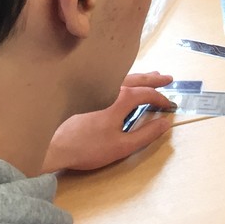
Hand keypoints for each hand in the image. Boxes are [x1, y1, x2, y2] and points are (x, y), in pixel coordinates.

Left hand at [43, 72, 173, 172]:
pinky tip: (124, 82)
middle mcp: (110, 86)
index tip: (171, 106)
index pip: (148, 94)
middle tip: (168, 78)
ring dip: (140, 76)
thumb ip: (146, 134)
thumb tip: (165, 123)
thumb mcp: (122, 146)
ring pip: (123, 76)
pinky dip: (125, 78)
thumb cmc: (89, 147)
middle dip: (154, 79)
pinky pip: (111, 79)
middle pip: (137, 79)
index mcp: (122, 98)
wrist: (53, 146)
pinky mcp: (85, 91)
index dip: (162, 99)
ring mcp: (95, 86)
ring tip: (152, 76)